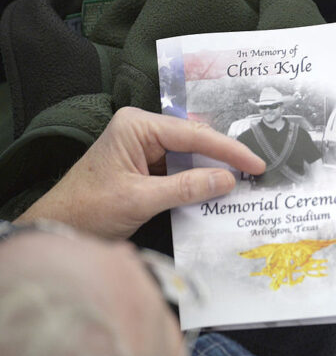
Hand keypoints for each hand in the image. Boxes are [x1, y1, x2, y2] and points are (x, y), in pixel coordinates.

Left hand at [15, 107, 264, 239]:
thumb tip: (227, 180)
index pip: (193, 135)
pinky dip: (200, 182)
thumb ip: (186, 188)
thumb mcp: (141, 199)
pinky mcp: (148, 169)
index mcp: (137, 126)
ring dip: (214, 170)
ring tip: (246, 180)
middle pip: (195, 140)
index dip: (228, 150)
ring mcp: (145, 150)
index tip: (255, 163)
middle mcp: (142, 131)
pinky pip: (182, 171)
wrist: (59, 229)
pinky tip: (220, 190)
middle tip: (257, 170)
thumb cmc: (89, 210)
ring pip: (191, 156)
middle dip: (225, 156)